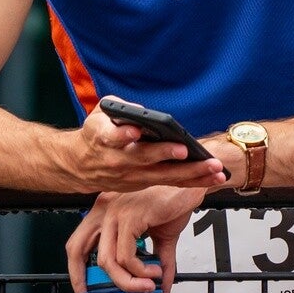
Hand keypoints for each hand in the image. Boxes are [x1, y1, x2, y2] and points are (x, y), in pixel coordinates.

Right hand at [61, 97, 228, 192]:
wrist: (80, 165)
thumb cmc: (95, 134)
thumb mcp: (99, 115)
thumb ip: (119, 108)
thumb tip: (141, 111)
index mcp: (102, 138)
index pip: (111, 136)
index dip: (122, 134)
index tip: (134, 131)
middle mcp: (117, 160)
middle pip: (143, 158)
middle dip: (166, 154)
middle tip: (185, 150)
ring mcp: (131, 176)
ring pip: (162, 175)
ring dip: (190, 172)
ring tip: (213, 167)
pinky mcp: (144, 183)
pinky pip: (171, 183)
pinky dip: (193, 181)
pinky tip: (214, 178)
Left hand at [66, 185, 204, 292]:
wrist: (194, 187)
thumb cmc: (177, 202)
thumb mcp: (162, 237)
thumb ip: (157, 260)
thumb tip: (161, 286)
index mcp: (107, 210)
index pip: (78, 242)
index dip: (76, 268)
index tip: (85, 288)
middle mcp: (106, 209)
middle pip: (78, 250)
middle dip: (82, 277)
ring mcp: (116, 213)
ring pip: (107, 261)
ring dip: (129, 281)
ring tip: (148, 285)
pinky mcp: (130, 217)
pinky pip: (126, 257)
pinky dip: (140, 271)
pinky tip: (155, 272)